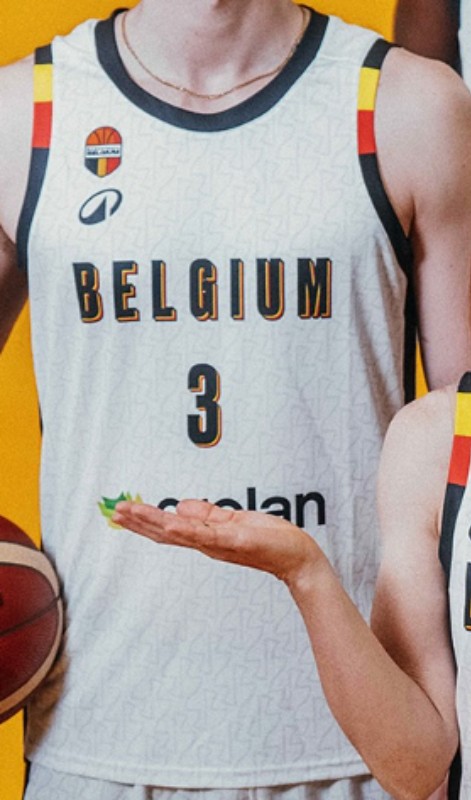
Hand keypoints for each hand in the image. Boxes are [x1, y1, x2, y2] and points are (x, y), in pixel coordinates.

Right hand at [112, 499, 322, 587]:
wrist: (297, 557)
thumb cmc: (270, 539)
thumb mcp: (233, 522)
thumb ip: (208, 514)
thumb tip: (180, 505)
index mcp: (206, 537)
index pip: (168, 529)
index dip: (144, 521)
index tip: (121, 511)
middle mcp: (207, 543)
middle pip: (165, 534)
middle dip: (138, 522)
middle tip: (113, 510)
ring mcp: (219, 544)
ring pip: (179, 533)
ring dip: (152, 522)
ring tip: (128, 512)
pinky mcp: (235, 541)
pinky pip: (206, 535)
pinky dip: (185, 528)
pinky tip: (168, 520)